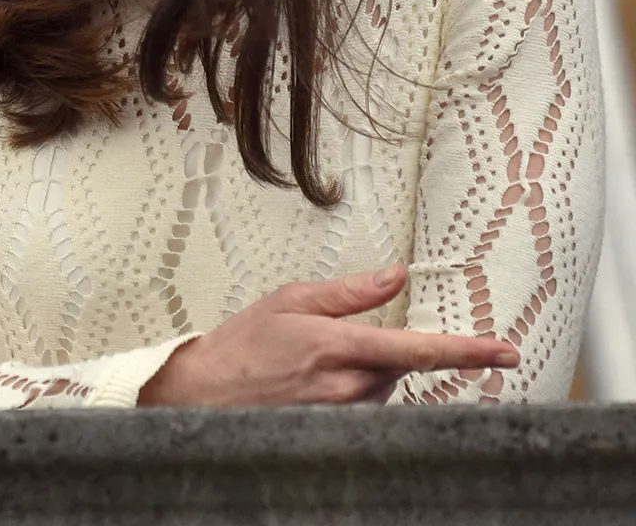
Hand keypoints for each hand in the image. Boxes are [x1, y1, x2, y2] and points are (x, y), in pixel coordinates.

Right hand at [139, 264, 519, 405]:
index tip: (503, 351)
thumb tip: (395, 275)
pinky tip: (315, 387)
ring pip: (385, 389)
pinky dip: (354, 393)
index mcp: (339, 347)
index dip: (467, 350)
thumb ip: (349, 291)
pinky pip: (366, 410)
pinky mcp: (336, 433)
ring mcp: (343, 415)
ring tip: (313, 366)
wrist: (203, 394)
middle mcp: (348, 386)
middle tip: (335, 342)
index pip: (418, 349)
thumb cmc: (242, 346)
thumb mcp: (291, 301)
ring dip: (367, 372)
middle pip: (402, 368)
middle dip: (384, 351)